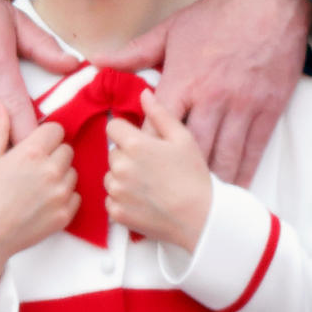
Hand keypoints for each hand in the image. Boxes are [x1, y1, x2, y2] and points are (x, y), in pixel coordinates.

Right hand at [0, 102, 78, 303]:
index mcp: (32, 152)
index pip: (56, 129)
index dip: (45, 136)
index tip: (36, 145)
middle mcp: (51, 171)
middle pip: (67, 149)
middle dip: (54, 154)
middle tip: (35, 167)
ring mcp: (60, 194)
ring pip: (73, 172)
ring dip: (61, 175)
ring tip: (39, 185)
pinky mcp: (65, 215)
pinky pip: (76, 196)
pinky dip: (65, 197)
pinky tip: (45, 201)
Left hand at [95, 0, 311, 186]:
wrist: (270, 3)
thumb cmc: (217, 15)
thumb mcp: (171, 29)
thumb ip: (135, 52)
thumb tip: (97, 61)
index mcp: (183, 80)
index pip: (156, 127)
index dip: (144, 150)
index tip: (136, 166)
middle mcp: (211, 99)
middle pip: (188, 151)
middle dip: (175, 175)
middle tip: (163, 193)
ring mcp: (241, 108)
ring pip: (223, 157)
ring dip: (210, 183)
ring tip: (197, 204)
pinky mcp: (267, 111)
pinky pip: (253, 150)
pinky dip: (243, 173)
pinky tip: (233, 190)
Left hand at [105, 90, 210, 250]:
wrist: (200, 218)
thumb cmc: (193, 176)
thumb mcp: (182, 137)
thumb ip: (159, 113)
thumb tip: (143, 94)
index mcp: (134, 144)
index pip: (112, 127)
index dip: (126, 131)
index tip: (141, 141)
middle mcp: (120, 167)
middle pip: (113, 152)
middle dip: (127, 155)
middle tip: (151, 166)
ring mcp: (117, 192)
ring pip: (111, 176)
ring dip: (123, 178)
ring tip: (149, 184)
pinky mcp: (117, 213)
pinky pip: (111, 200)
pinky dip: (123, 200)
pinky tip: (144, 200)